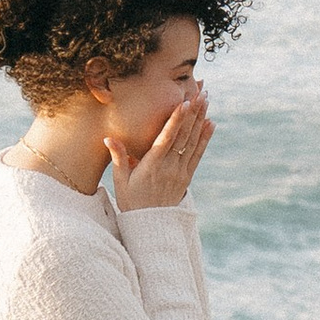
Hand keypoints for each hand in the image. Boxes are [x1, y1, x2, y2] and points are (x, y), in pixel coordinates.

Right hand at [110, 86, 212, 209]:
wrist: (151, 226)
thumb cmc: (131, 202)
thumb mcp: (120, 181)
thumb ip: (118, 157)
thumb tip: (108, 137)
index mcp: (152, 166)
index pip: (166, 138)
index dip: (176, 120)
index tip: (184, 103)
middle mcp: (169, 167)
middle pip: (183, 136)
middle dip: (193, 113)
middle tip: (202, 92)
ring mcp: (180, 172)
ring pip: (193, 142)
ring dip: (201, 120)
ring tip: (207, 100)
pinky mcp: (187, 177)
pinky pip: (198, 154)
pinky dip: (205, 138)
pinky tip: (211, 123)